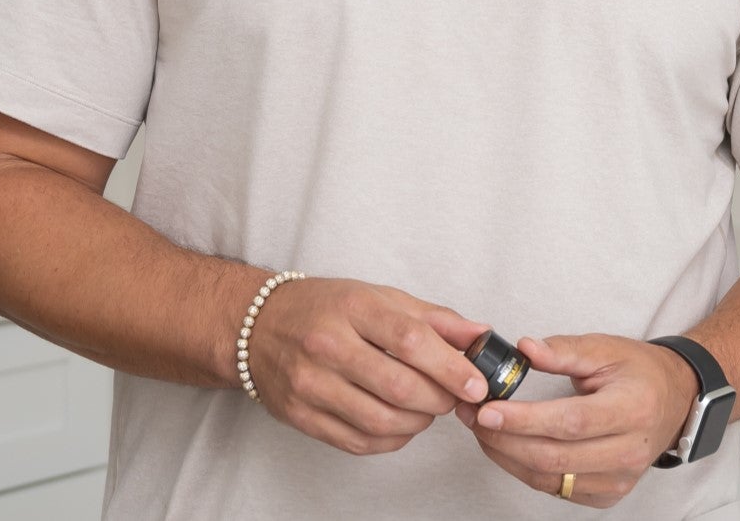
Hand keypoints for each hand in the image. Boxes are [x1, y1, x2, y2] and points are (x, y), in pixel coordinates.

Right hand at [246, 278, 491, 455]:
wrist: (258, 326)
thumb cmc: (325, 308)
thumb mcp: (379, 296)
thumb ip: (433, 318)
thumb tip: (481, 335)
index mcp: (352, 308)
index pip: (410, 340)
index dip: (450, 367)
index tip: (476, 383)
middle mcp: (327, 346)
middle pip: (398, 387)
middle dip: (439, 399)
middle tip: (453, 396)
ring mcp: (310, 384)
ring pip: (381, 421)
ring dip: (418, 422)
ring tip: (426, 408)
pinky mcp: (301, 416)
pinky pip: (358, 441)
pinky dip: (391, 439)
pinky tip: (400, 423)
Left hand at [453, 334, 698, 507]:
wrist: (675, 399)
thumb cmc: (640, 371)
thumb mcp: (607, 348)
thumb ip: (563, 350)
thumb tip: (524, 350)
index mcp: (632, 409)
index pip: (570, 423)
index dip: (525, 421)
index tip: (488, 410)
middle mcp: (629, 451)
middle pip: (555, 458)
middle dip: (505, 440)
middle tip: (474, 416)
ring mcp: (620, 478)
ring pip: (550, 479)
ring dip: (508, 457)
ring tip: (483, 430)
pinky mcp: (608, 494)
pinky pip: (557, 490)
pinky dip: (526, 470)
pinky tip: (509, 447)